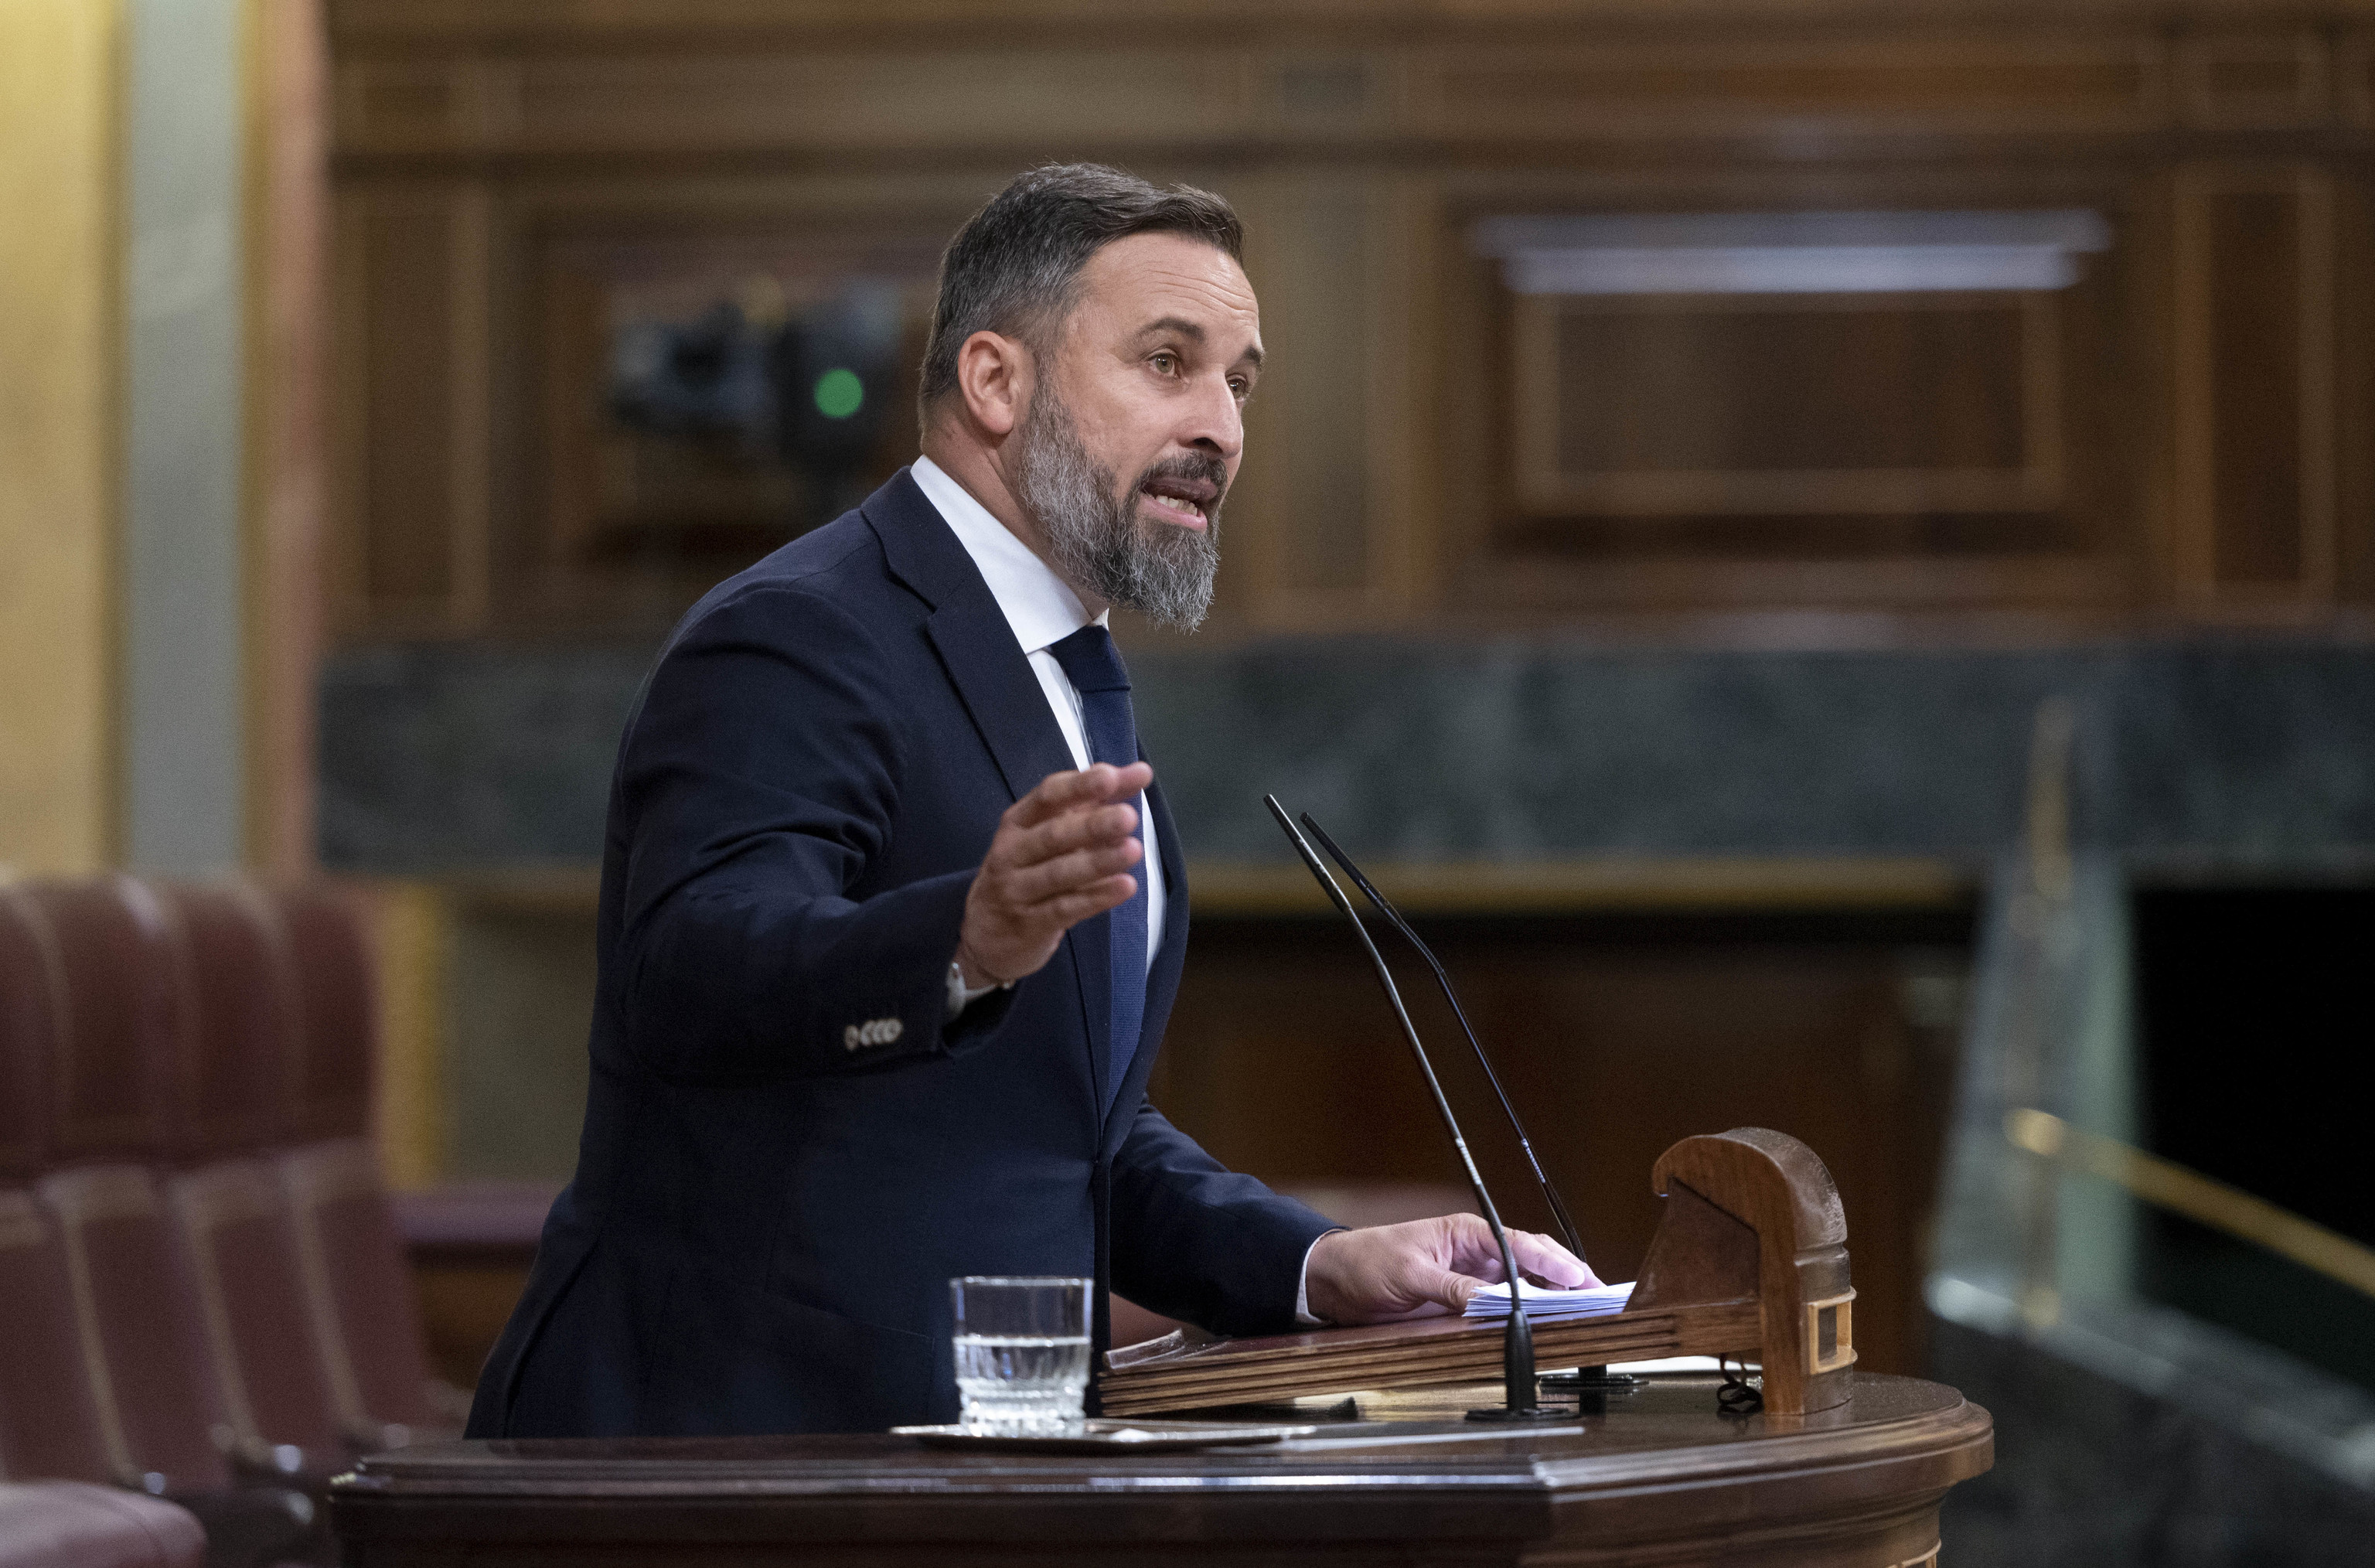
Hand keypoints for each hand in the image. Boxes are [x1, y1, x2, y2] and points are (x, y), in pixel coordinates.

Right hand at [955, 762, 1151, 986]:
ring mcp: (1017, 890)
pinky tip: (1125, 886)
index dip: (1080, 786)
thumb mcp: (1050, 833)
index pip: (1047, 797)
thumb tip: (1138, 773)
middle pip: (1052, 835)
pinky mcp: (1030, 924)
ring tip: (1133, 850)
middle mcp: (1012, 852)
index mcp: (1018, 822)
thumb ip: (1092, 802)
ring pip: (1058, 873)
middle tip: (1128, 817)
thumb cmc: (1027, 872)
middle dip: (1091, 825)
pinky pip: (1064, 908)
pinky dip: (1096, 897)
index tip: (1112, 777)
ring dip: (1097, 861)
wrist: (986, 937)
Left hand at [1302, 1214, 1599, 1325]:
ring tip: (1582, 1314)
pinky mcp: (1460, 1301)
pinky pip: (1500, 1306)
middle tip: (1598, 1298)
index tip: (1580, 1278)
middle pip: (1531, 1262)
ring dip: (1550, 1297)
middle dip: (1565, 1278)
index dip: (1553, 1263)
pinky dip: (1522, 1314)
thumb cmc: (1367, 1262)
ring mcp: (1470, 1277)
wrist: (1332, 1280)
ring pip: (1521, 1285)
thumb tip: (1493, 1301)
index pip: (1520, 1244)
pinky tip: (1540, 1326)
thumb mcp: (1411, 1275)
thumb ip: (1454, 1288)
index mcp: (1466, 1233)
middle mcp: (1474, 1253)